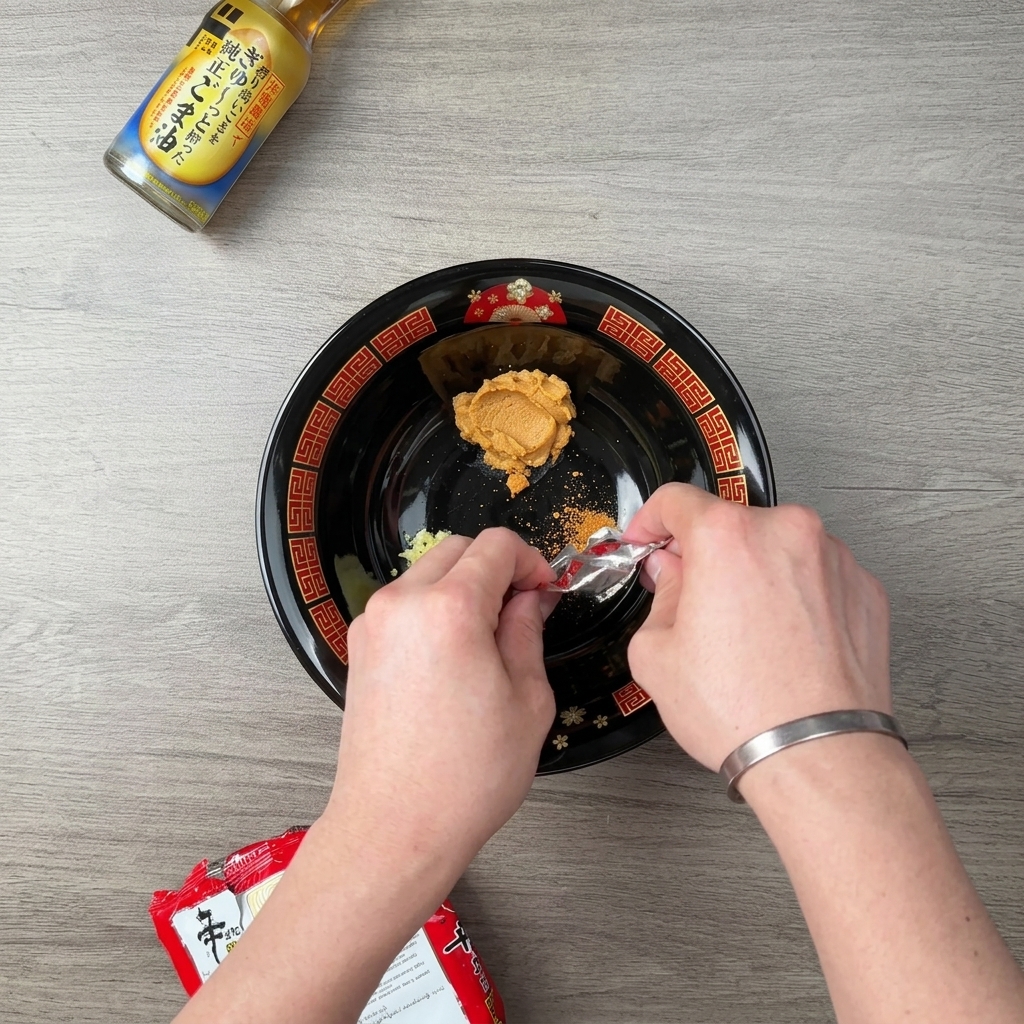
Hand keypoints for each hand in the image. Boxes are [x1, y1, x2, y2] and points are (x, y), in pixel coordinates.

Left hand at [329, 528, 557, 869]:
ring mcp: (374, 625)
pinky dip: (434, 610)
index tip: (544, 588)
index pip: (496, 546)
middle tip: (523, 607)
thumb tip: (529, 602)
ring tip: (491, 638)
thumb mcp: (527, 701)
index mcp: (450, 609)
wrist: (395, 827)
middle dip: (496, 568)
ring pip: (428, 573)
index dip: (531, 561)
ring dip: (463, 587)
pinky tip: (457, 655)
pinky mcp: (361, 648)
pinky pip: (405, 605)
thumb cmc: (461, 779)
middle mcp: (403, 605)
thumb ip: (528, 633)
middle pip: (458, 549)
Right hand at [623, 483, 891, 772]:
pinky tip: (782, 642)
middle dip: (706, 555)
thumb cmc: (742, 710)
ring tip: (745, 633)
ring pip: (777, 548)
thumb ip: (660, 594)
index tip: (648, 539)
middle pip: (731, 524)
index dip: (650, 521)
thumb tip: (672, 574)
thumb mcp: (657, 653)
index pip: (676, 500)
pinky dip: (795, 596)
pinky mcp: (865, 589)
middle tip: (692, 600)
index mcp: (728, 536)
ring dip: (755, 573)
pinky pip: (816, 575)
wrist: (818, 756)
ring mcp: (834, 558)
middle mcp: (787, 533)